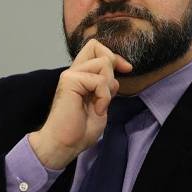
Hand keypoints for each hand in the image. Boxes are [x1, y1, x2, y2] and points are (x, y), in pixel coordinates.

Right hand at [29, 39, 131, 168]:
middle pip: (97, 47)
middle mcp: (74, 71)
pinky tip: (96, 110)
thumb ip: (106, 85)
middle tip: (107, 92)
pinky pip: (100, 80)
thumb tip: (118, 69)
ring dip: (108, 86)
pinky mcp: (70, 81)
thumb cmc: (80, 130)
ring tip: (100, 104)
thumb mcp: (101, 102)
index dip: (114, 55)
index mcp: (80, 75)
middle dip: (112, 66)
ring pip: (103, 63)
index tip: (127, 69)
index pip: (96, 49)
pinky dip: (104, 97)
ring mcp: (71, 75)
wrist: (64, 144)